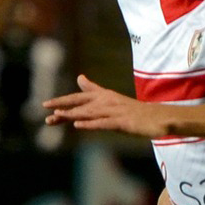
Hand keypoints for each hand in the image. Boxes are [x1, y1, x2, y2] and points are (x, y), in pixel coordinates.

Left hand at [43, 75, 167, 136]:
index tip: (46, 104)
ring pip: (90, 112)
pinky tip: (78, 126)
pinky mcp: (123, 122)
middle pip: (81, 103)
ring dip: (72, 114)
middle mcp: (108, 101)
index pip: (80, 97)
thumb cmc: (135, 111)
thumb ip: (94, 90)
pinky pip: (104, 123)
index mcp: (105, 96)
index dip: (63, 100)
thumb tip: (79, 78)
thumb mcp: (112, 100)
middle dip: (63, 105)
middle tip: (45, 108)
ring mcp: (115, 112)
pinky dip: (90, 124)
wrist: (160, 117)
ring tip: (56, 116)